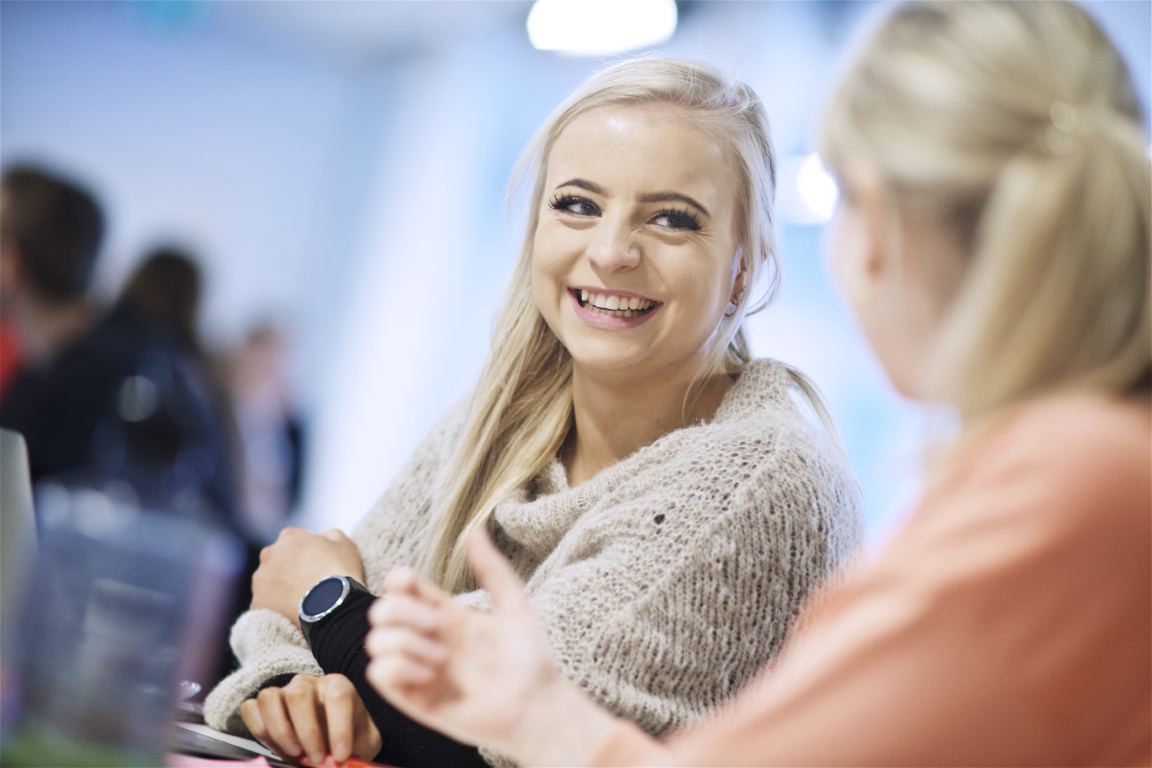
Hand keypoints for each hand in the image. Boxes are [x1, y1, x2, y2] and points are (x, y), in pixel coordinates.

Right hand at [239, 673, 380, 765]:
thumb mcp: (363, 743)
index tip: (340, 756)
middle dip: (306, 732)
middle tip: (315, 759)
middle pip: (299, 694)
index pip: (338, 697)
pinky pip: (251, 708)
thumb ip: (360, 752)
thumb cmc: (349, 736)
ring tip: (294, 753)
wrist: (331, 733)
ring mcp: (283, 691)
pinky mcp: (264, 705)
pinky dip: (259, 730)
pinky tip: (275, 747)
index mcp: (339, 687)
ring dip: (280, 730)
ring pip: (270, 698)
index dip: (339, 728)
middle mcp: (310, 683)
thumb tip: (349, 766)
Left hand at [250, 527, 363, 622]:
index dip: (306, 550)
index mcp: (289, 537)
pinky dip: (276, 606)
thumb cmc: (339, 572)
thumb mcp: (343, 543)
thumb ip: (328, 535)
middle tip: (308, 581)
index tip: (317, 562)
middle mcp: (269, 555)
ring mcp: (261, 580)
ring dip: (280, 586)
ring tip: (301, 599)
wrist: (331, 607)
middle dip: (289, 567)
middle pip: (277, 559)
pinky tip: (292, 612)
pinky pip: (266, 603)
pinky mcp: (258, 603)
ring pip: (269, 581)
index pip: (294, 538)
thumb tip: (321, 538)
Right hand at [364, 530, 616, 763]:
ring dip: (404, 642)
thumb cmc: (529, 659)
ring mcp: (417, 668)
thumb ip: (492, 569)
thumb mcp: (514, 605)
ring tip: (441, 658)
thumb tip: (475, 528)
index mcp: (446, 614)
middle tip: (438, 626)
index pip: (402, 588)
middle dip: (401, 611)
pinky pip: (378, 675)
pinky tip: (429, 673)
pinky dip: (397, 666)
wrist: (537, 705)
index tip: (412, 581)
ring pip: (375, 641)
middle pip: (381, 611)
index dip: (397, 579)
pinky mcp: (413, 698)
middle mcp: (427, 639)